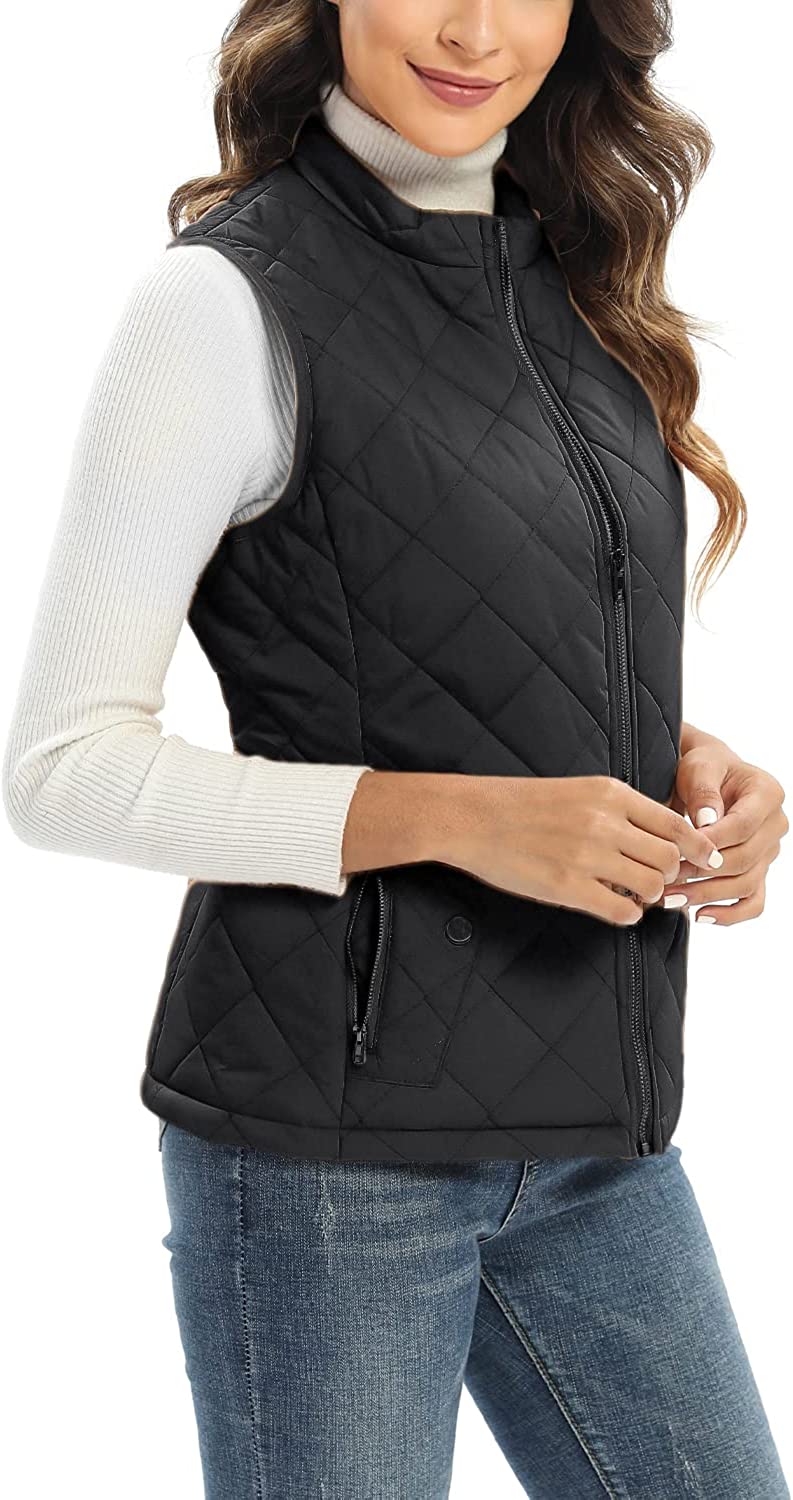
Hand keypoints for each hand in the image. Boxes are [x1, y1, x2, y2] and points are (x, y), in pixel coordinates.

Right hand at [445, 774, 721, 927]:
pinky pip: (623, 911)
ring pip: (651, 886)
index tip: (705, 861)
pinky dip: (627, 914)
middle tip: (655, 882)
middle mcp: (604, 822)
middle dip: (668, 875)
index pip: (675, 823)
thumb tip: (659, 839)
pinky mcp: (567, 887)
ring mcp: (586, 856)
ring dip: (648, 896)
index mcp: (610, 793)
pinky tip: (613, 907)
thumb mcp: (578, 790)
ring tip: (631, 894)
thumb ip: (618, 810)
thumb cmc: (521, 804)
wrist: (471, 817)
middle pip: (669, 859)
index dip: (695, 847)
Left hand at [660, 734, 788, 924]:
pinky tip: (699, 915)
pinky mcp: (758, 871)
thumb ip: (704, 791)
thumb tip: (708, 822)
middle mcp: (775, 825)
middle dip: (702, 872)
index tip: (678, 851)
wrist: (708, 777)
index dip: (711, 842)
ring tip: (671, 898)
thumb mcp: (699, 768)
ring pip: (746, 884)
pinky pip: (753, 902)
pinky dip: (730, 914)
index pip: (742, 826)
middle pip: (744, 859)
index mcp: (767, 794)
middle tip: (665, 879)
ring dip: (707, 895)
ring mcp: (769, 852)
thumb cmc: (703, 768)